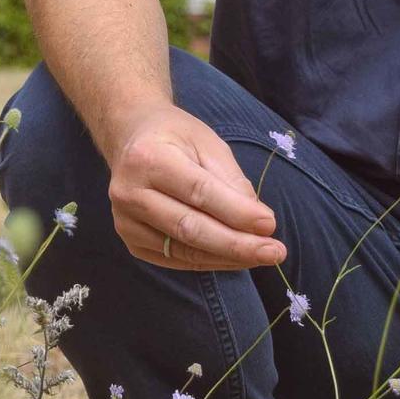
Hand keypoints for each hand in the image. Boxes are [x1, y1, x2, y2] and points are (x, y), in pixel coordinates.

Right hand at [106, 103, 285, 270]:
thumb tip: (258, 222)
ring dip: (227, 257)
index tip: (270, 225)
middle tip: (274, 251)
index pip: (198, 192)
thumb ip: (231, 181)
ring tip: (261, 256)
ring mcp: (125, 221)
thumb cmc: (174, 136)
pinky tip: (235, 259)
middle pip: (189, 228)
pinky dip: (209, 262)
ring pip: (183, 250)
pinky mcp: (131, 241)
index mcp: (148, 158)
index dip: (236, 212)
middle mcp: (129, 193)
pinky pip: (175, 259)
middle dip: (236, 244)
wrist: (130, 138)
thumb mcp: (207, 142)